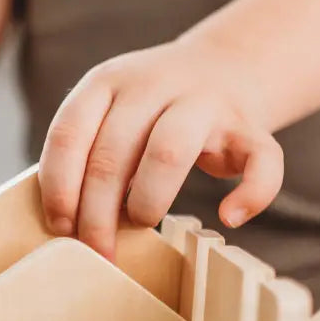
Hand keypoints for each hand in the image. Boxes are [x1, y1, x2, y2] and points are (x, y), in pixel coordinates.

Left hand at [38, 37, 282, 258]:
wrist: (224, 68)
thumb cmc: (150, 116)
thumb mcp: (109, 115)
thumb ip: (85, 153)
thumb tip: (63, 224)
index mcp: (108, 81)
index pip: (70, 133)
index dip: (60, 187)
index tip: (61, 228)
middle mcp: (154, 83)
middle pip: (116, 152)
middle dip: (99, 213)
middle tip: (97, 252)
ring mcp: (205, 102)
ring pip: (170, 151)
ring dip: (149, 201)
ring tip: (144, 227)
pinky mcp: (249, 127)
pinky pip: (259, 162)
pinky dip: (249, 194)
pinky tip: (228, 217)